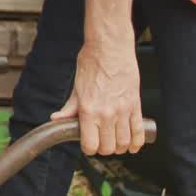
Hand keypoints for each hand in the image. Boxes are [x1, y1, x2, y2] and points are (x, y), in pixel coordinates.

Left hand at [51, 36, 144, 155]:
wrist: (110, 47)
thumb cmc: (92, 62)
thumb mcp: (77, 86)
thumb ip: (69, 107)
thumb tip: (56, 119)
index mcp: (88, 109)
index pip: (90, 145)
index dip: (88, 148)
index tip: (88, 144)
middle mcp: (106, 113)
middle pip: (108, 148)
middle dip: (103, 148)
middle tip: (101, 142)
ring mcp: (123, 110)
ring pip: (124, 143)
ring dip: (120, 147)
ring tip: (115, 142)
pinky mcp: (135, 105)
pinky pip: (139, 131)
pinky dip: (137, 143)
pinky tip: (132, 144)